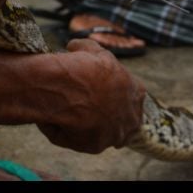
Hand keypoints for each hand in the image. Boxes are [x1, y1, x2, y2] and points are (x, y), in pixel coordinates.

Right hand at [37, 39, 145, 153]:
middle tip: (84, 103)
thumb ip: (89, 49)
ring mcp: (115, 134)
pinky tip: (57, 119)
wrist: (69, 88)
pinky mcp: (96, 146)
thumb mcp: (91, 50)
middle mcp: (131, 117)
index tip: (98, 87)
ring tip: (68, 110)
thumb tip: (74, 46)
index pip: (132, 95)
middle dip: (106, 112)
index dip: (114, 91)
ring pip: (102, 131)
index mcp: (135, 92)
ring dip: (89, 124)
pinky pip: (82, 140)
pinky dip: (68, 131)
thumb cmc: (83, 67)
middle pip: (121, 118)